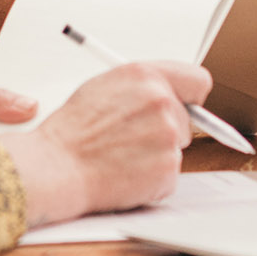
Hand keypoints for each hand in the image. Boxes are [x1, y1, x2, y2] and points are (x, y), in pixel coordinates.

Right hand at [0, 61, 209, 226]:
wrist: (58, 166)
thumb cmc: (73, 131)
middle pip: (189, 120)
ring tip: (123, 155)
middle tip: (134, 138)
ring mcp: (168, 136)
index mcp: (145, 76)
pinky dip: (152, 179)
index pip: (197, 80)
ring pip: (177, 148)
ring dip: (157, 155)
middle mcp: (162, 101)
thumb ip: (141, 87)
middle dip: (167, 130)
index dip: (190, 96)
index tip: (185, 105)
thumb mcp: (103, 87)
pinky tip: (125, 173)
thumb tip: (166, 93)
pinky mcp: (168, 169)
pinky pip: (169, 175)